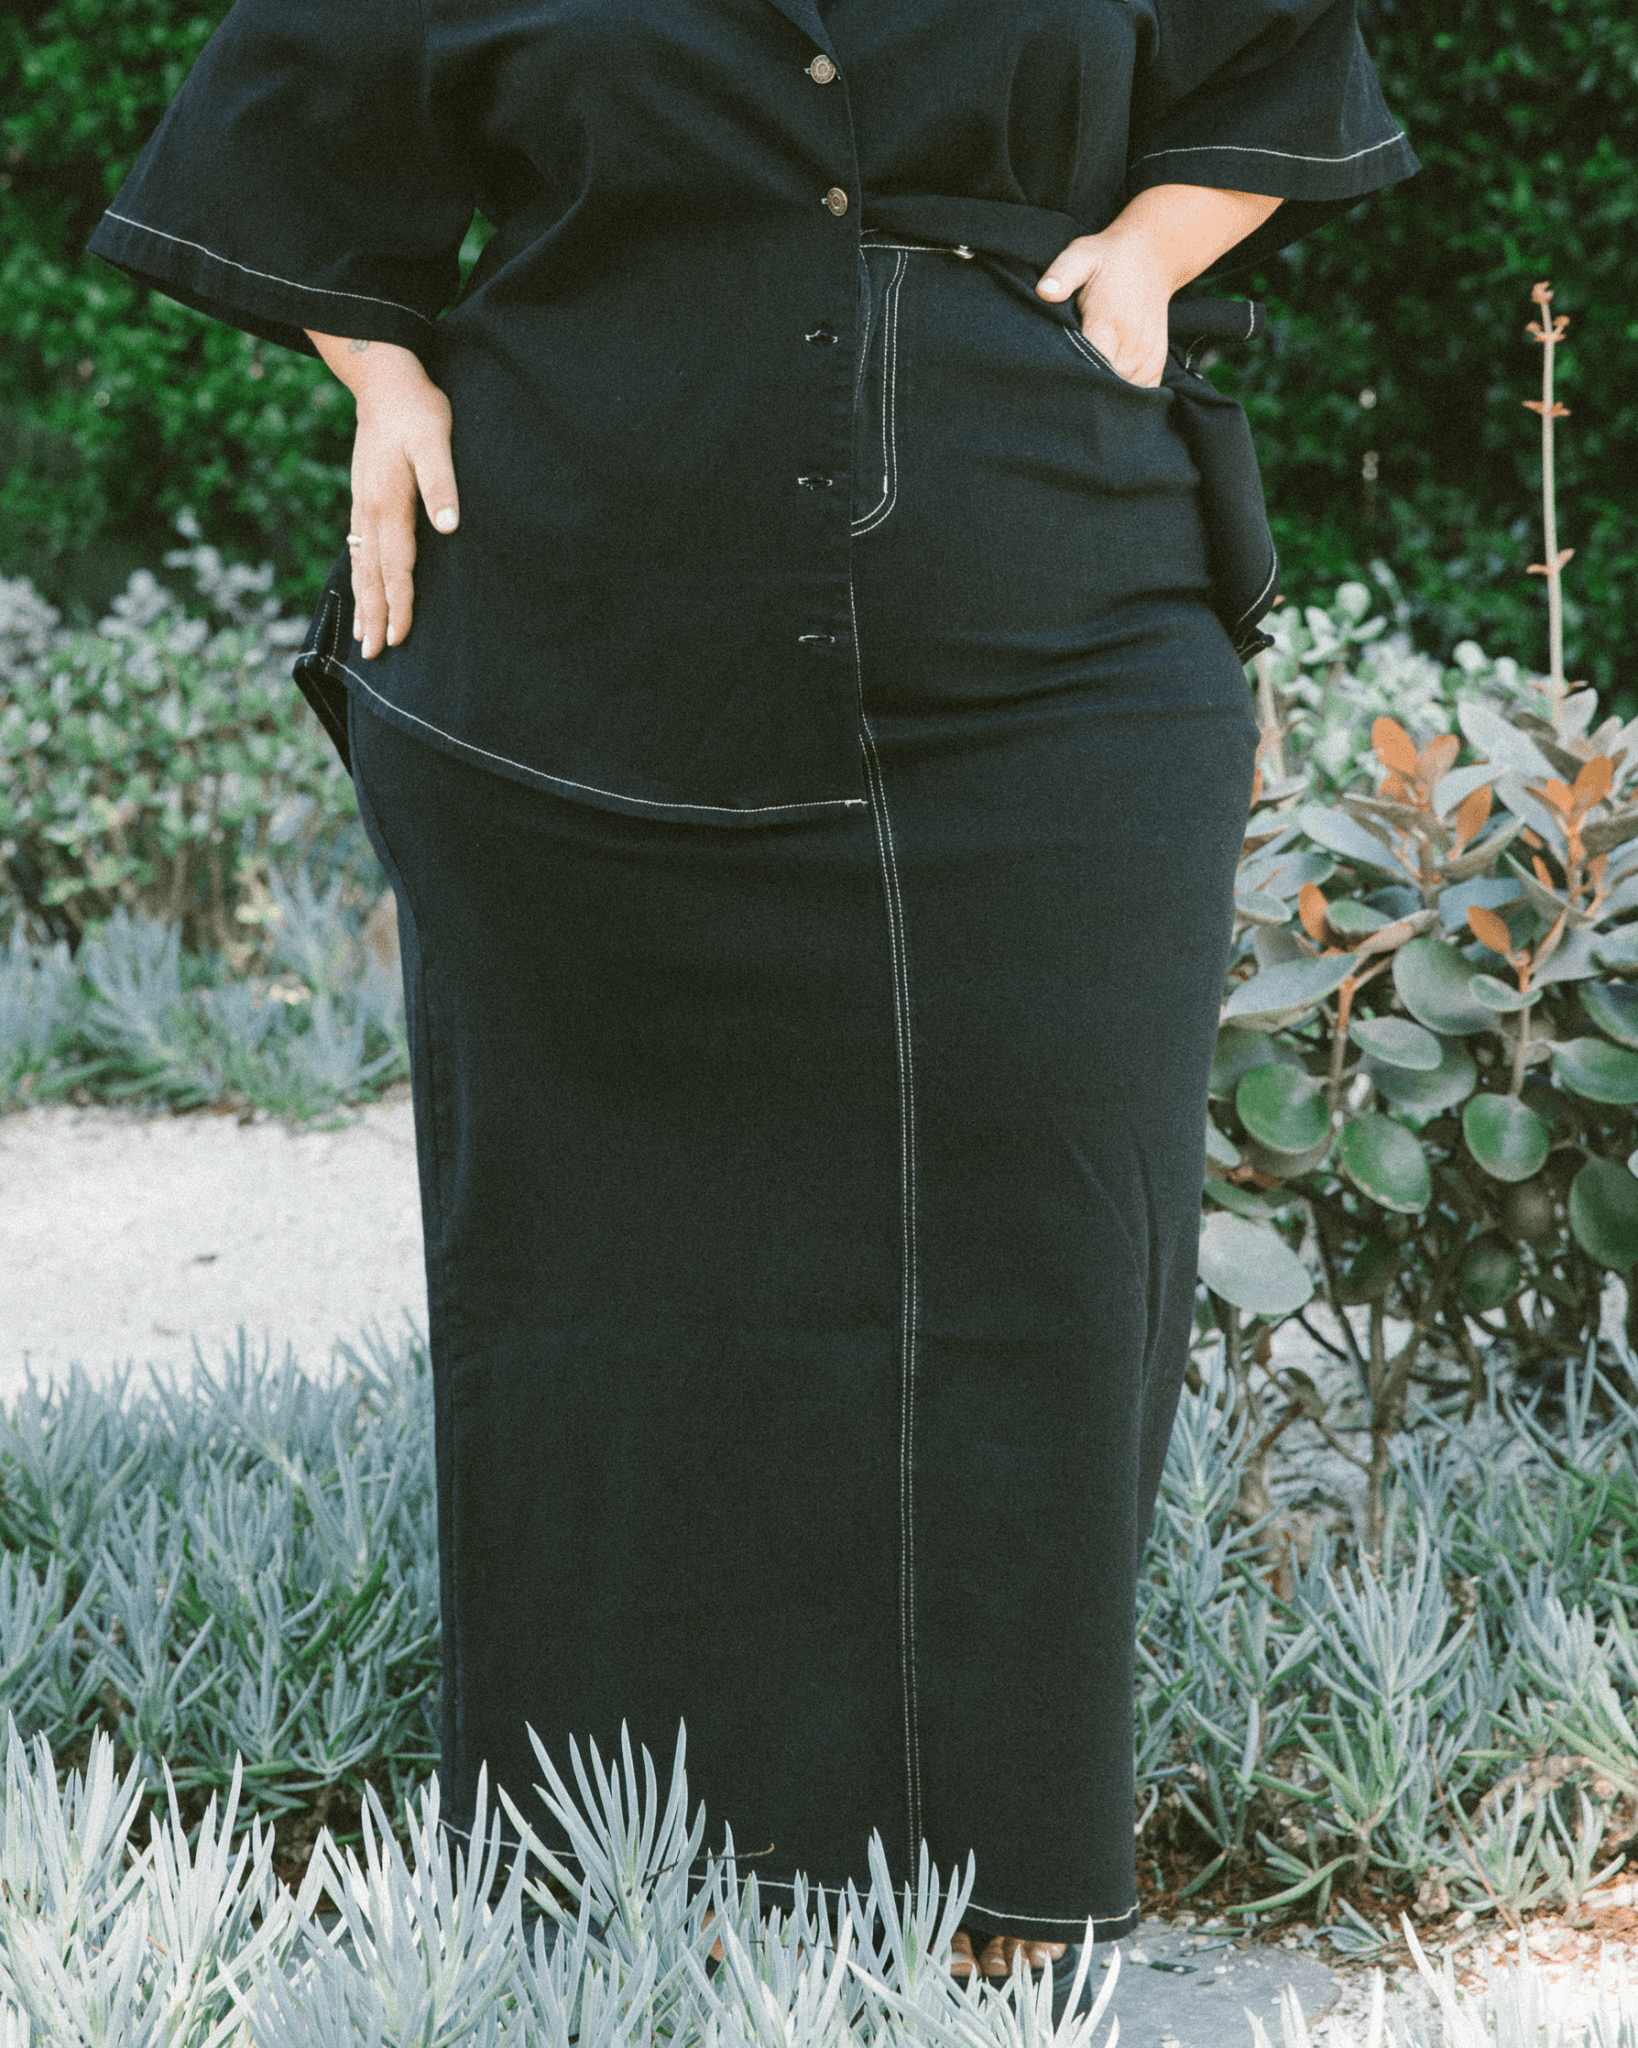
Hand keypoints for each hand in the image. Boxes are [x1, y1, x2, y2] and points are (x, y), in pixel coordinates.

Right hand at [306, 334, 459, 657]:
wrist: (382, 380)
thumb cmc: (417, 411)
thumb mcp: (436, 440)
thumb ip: (442, 483)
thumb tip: (448, 526)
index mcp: (389, 504)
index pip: (396, 567)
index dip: (399, 605)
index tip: (400, 638)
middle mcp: (369, 511)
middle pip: (371, 575)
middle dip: (374, 617)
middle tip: (372, 657)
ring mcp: (362, 504)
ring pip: (361, 564)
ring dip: (362, 602)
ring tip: (362, 635)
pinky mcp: (363, 497)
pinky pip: (358, 547)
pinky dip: (359, 576)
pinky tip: (360, 588)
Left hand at [1036, 225, 1172, 388]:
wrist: (1151, 258)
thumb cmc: (1108, 260)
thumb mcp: (1081, 256)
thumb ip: (1062, 274)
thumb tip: (1043, 291)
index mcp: (1109, 323)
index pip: (1087, 368)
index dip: (1068, 377)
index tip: (1051, 378)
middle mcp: (1132, 346)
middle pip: (1103, 388)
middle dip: (1083, 390)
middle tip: (1060, 389)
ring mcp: (1147, 358)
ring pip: (1121, 396)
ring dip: (1103, 396)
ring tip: (1082, 390)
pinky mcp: (1156, 365)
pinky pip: (1140, 395)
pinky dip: (1123, 397)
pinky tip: (1106, 390)